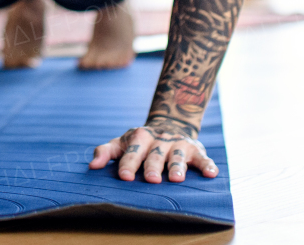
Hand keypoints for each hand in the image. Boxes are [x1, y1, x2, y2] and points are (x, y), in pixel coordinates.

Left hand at [89, 120, 217, 182]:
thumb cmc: (140, 141)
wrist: (170, 123)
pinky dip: (207, 165)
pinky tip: (211, 174)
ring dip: (177, 166)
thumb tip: (92, 166)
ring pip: (178, 155)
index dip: (128, 164)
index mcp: (139, 138)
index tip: (123, 176)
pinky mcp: (195, 150)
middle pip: (155, 155)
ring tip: (176, 179)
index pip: (132, 152)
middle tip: (151, 180)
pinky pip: (202, 158)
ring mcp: (178, 144)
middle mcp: (159, 140)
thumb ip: (105, 151)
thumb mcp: (121, 142)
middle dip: (153, 166)